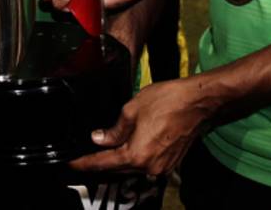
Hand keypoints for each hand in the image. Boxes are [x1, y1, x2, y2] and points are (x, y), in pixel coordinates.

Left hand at [71, 77, 210, 176]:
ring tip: (103, 152)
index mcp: (137, 155)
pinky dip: (134, 158)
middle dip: (100, 163)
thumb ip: (113, 129)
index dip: (85, 163)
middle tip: (84, 158)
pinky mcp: (171, 162)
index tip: (72, 164)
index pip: (103, 163)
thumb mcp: (132, 109)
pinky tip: (127, 148)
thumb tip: (99, 138)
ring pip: (131, 168)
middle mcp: (149, 167)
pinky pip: (145, 165)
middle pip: (117, 169)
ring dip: (118, 161)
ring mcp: (162, 167)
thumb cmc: (168, 101)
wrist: (199, 102)